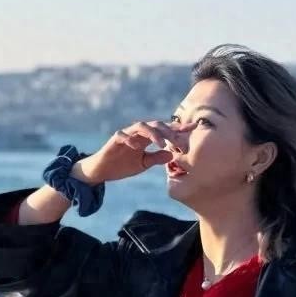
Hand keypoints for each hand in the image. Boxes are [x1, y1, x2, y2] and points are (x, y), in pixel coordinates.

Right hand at [76, 118, 195, 183]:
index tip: (194, 128)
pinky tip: (138, 146)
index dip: (179, 129)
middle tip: (179, 143)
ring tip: (162, 144)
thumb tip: (172, 155)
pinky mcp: (115, 140)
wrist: (101, 171)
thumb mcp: (143, 164)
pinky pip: (123, 135)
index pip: (165, 130)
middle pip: (157, 125)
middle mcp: (138, 133)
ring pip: (142, 126)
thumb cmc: (122, 166)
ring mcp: (126, 134)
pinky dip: (131, 138)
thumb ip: (157, 158)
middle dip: (170, 133)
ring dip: (153, 133)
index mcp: (147, 138)